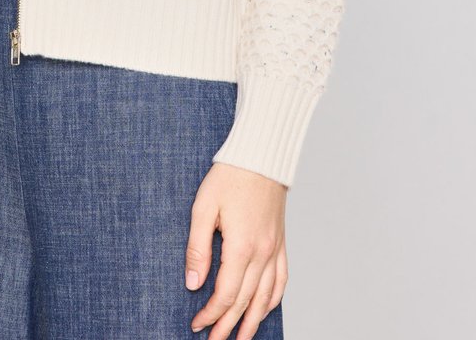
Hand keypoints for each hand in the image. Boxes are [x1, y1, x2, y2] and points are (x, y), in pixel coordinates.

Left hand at [185, 162, 287, 338]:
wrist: (260, 155)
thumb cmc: (229, 177)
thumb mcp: (203, 208)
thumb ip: (198, 248)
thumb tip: (193, 283)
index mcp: (242, 246)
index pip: (226, 294)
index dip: (211, 313)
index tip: (197, 324)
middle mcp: (262, 253)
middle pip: (245, 301)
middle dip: (228, 325)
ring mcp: (274, 248)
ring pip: (267, 297)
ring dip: (253, 321)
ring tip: (240, 339)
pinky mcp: (280, 242)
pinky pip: (282, 279)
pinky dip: (273, 300)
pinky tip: (265, 309)